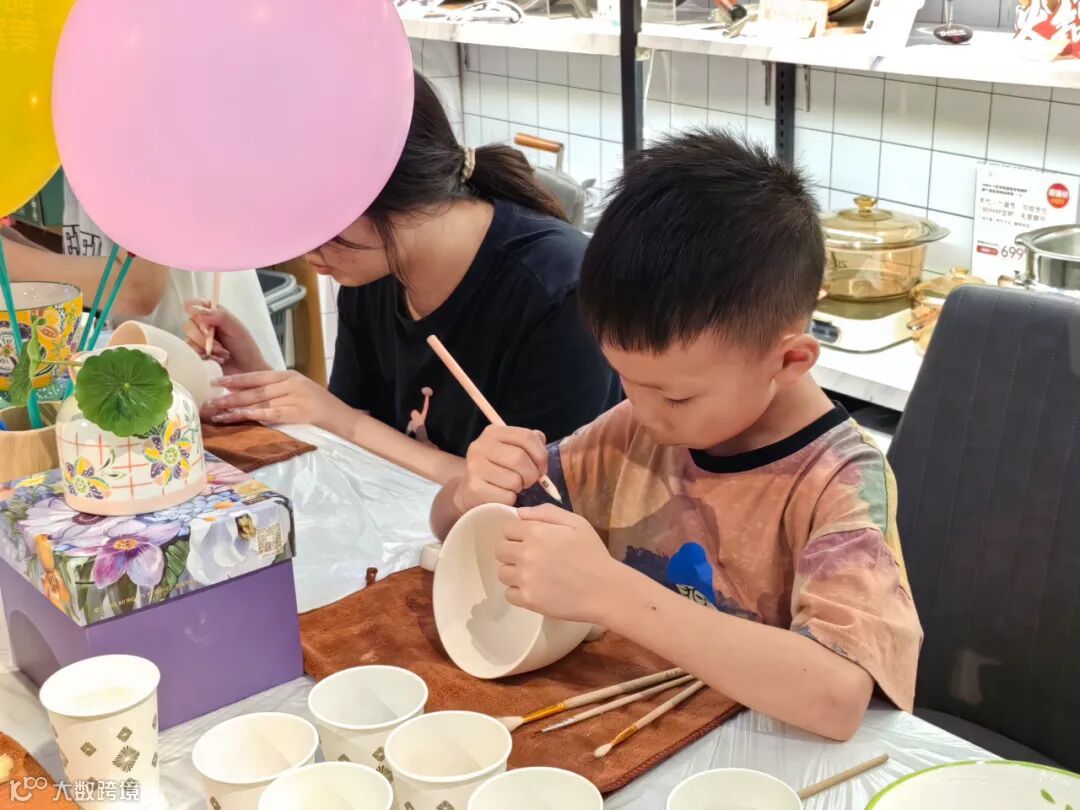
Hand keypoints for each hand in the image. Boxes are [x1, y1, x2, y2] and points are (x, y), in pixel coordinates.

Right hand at [184, 299, 269, 376]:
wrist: (247, 369)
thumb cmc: (245, 347)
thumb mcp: (237, 328)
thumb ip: (220, 317)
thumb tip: (198, 311)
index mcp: (213, 314)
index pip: (194, 305)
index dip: (195, 311)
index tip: (203, 321)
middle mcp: (203, 325)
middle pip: (189, 324)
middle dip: (203, 337)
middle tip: (220, 346)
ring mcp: (199, 340)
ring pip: (189, 340)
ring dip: (206, 349)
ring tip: (222, 354)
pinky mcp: (197, 354)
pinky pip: (191, 353)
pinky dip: (204, 357)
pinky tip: (217, 360)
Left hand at [202, 369, 353, 430]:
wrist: (342, 418)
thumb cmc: (318, 406)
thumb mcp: (297, 392)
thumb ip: (276, 391)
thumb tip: (247, 394)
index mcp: (289, 375)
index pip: (257, 375)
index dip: (235, 379)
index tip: (215, 382)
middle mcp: (291, 383)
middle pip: (255, 389)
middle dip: (230, 395)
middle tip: (210, 400)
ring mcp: (296, 397)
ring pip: (260, 401)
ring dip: (237, 407)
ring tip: (219, 412)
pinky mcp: (299, 412)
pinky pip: (271, 414)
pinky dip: (254, 415)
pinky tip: (240, 417)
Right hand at [453, 425, 547, 512]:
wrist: (471, 490)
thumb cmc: (498, 468)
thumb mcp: (512, 449)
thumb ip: (530, 443)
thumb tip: (542, 449)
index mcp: (493, 433)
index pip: (526, 436)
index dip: (540, 454)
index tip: (542, 467)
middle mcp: (480, 446)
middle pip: (520, 458)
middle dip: (532, 474)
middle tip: (529, 480)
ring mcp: (475, 467)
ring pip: (514, 480)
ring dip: (520, 487)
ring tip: (513, 486)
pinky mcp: (474, 488)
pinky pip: (506, 496)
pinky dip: (510, 499)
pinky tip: (503, 495)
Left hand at [496, 504, 618, 623]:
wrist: (605, 589)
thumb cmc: (593, 554)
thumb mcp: (577, 523)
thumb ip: (547, 512)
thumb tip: (519, 513)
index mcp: (536, 532)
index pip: (507, 529)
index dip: (518, 534)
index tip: (530, 541)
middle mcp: (526, 553)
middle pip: (500, 551)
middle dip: (513, 553)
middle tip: (531, 559)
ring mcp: (525, 578)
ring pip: (502, 573)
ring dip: (514, 573)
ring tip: (533, 576)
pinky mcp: (528, 599)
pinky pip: (509, 594)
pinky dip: (519, 593)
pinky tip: (535, 589)